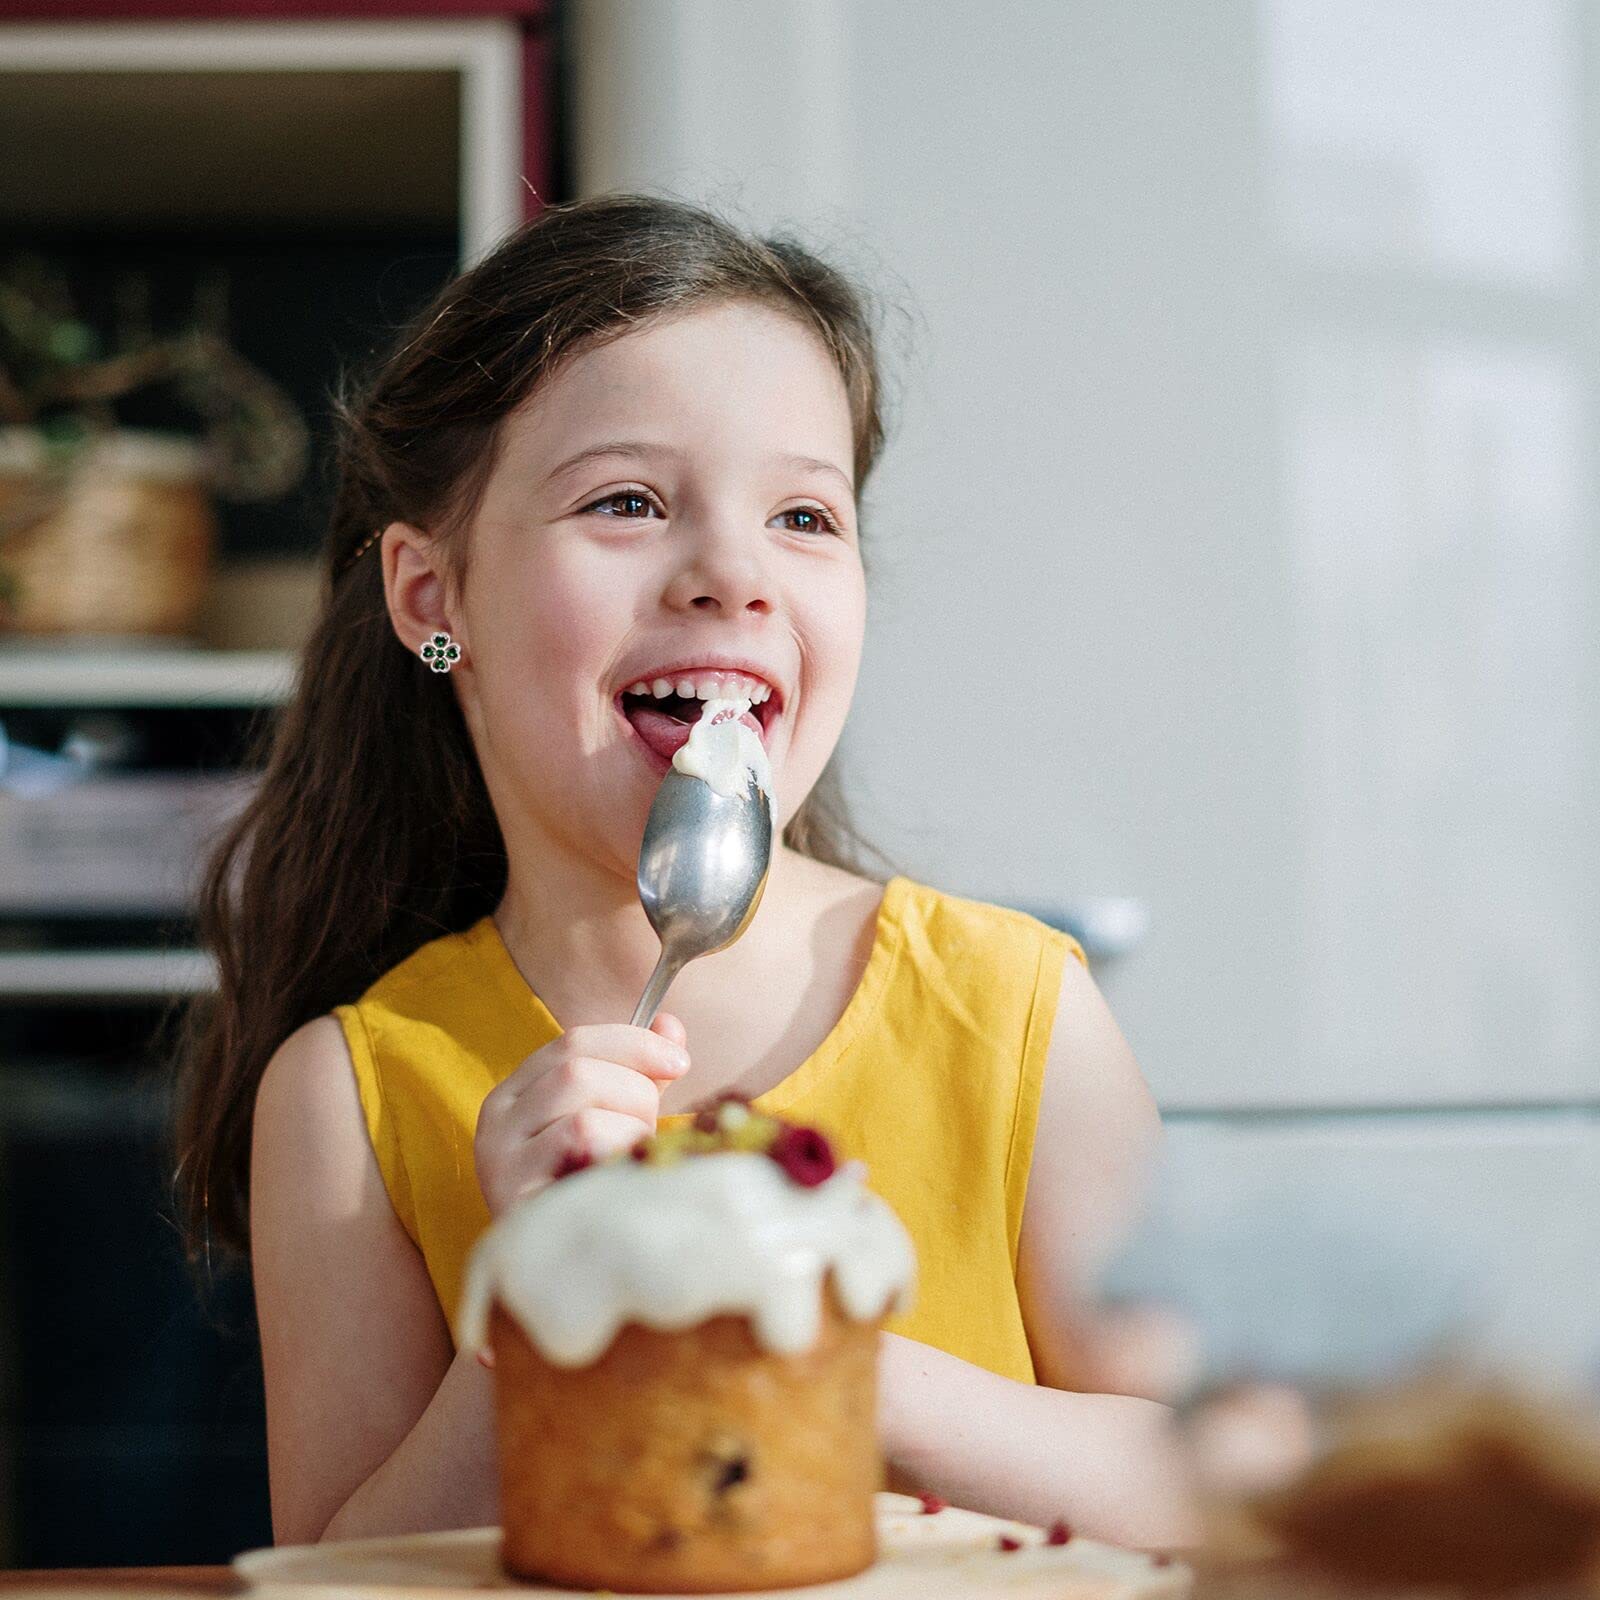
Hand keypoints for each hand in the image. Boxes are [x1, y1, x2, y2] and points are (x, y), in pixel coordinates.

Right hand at [473, 1012, 688, 1221]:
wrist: (558, 1270)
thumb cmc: (587, 1186)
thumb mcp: (612, 1119)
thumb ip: (638, 1072)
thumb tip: (670, 1025)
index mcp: (517, 1091)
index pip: (574, 1041)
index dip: (634, 1043)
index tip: (680, 1062)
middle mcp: (497, 1120)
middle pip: (578, 1070)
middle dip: (634, 1093)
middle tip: (649, 1129)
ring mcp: (500, 1162)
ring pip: (581, 1112)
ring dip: (627, 1130)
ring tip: (629, 1159)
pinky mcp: (514, 1199)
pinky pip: (580, 1149)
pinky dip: (616, 1155)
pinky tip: (620, 1178)